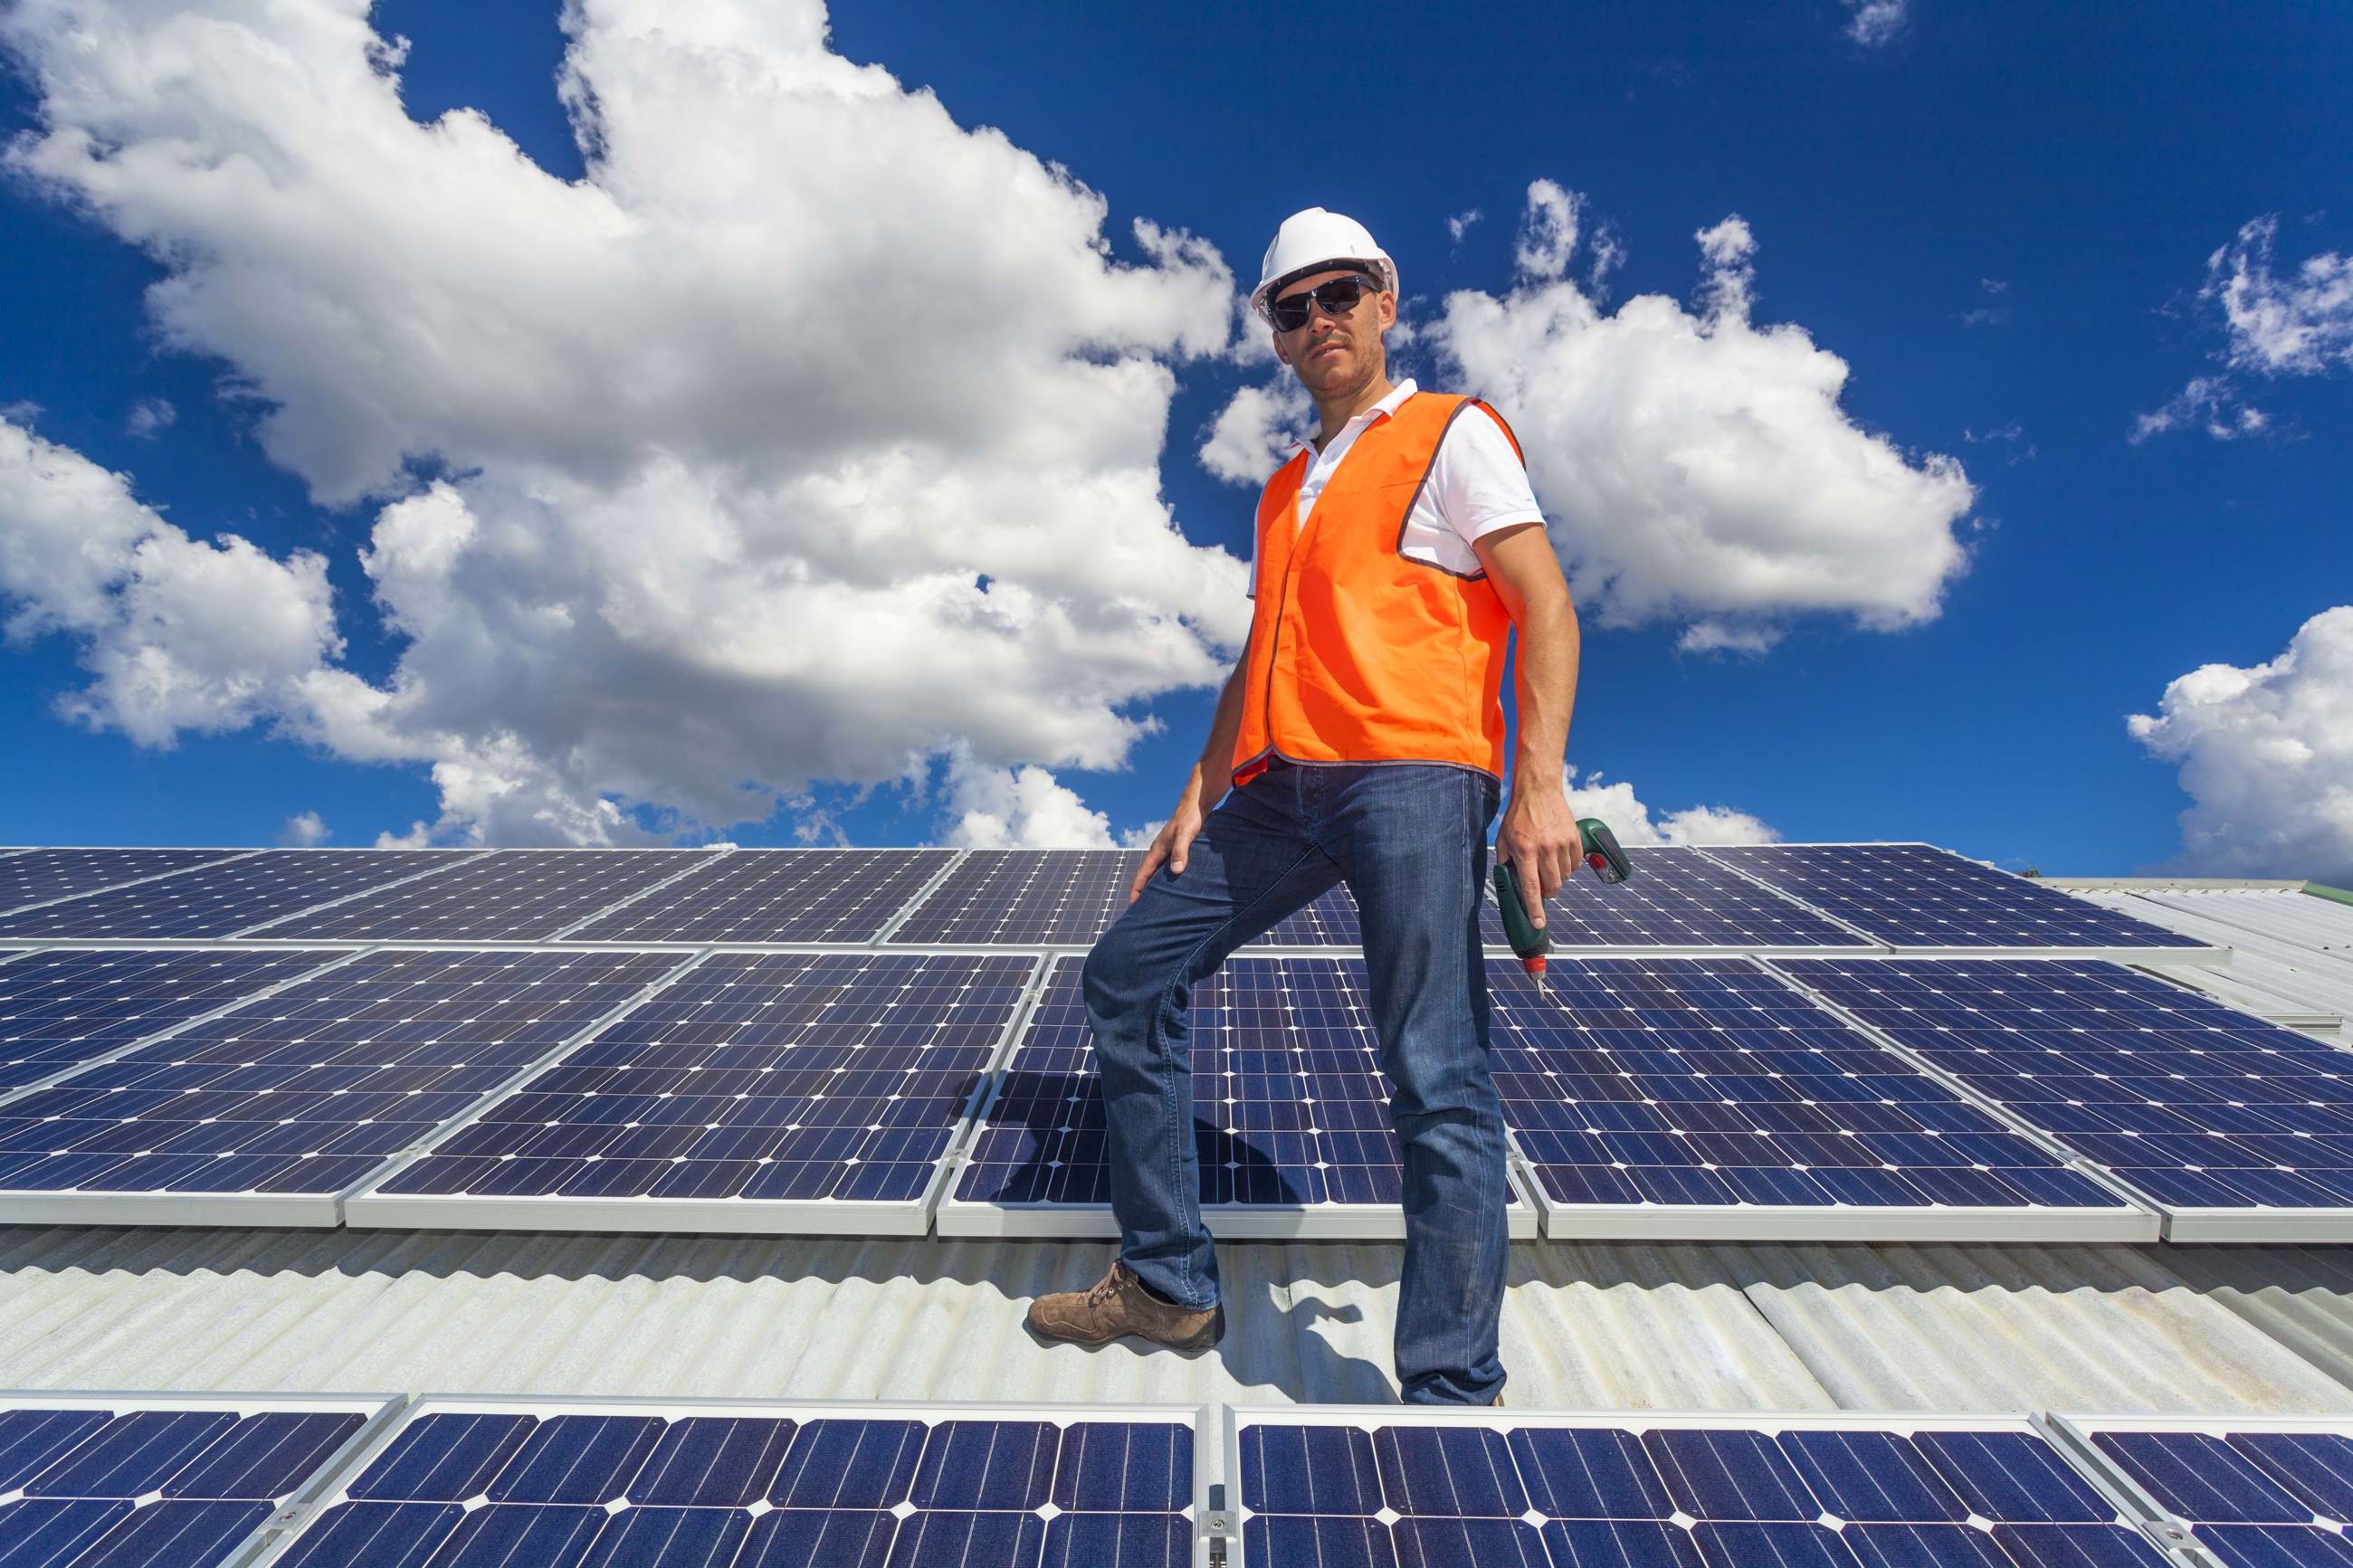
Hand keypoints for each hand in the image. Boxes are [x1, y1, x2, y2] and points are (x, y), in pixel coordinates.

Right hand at [1131, 783, 1208, 903]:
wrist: (1197, 803)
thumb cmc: (1190, 818)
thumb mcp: (1185, 835)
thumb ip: (1180, 851)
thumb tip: (1176, 871)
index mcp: (1157, 850)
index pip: (1142, 875)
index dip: (1137, 890)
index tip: (1132, 906)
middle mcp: (1159, 852)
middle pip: (1147, 876)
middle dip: (1143, 892)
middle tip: (1142, 911)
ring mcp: (1168, 850)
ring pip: (1157, 872)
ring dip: (1155, 886)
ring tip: (1157, 903)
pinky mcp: (1178, 849)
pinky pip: (1168, 868)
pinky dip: (1167, 879)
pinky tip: (1175, 886)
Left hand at [1495, 785, 1582, 929]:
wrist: (1538, 790)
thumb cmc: (1519, 814)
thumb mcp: (1503, 838)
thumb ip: (1504, 861)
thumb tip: (1507, 881)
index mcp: (1525, 851)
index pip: (1532, 887)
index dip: (1535, 909)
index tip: (1539, 923)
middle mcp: (1545, 849)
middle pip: (1553, 886)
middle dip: (1548, 892)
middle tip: (1542, 885)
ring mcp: (1562, 844)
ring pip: (1565, 877)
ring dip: (1557, 877)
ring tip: (1548, 863)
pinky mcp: (1574, 839)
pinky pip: (1576, 865)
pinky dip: (1569, 866)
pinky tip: (1559, 855)